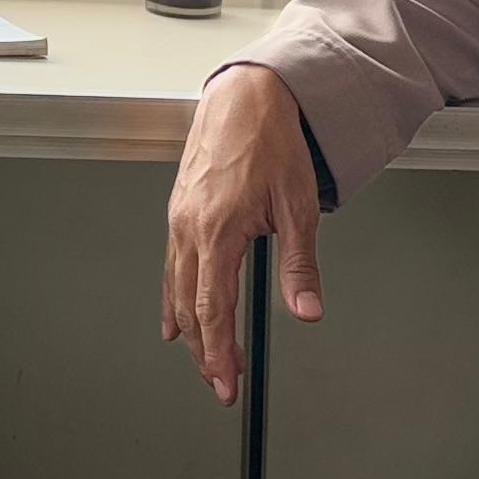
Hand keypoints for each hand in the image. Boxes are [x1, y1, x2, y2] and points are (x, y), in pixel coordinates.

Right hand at [162, 62, 323, 405]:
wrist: (247, 94)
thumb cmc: (271, 139)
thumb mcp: (298, 205)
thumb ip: (300, 265)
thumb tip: (306, 309)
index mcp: (217, 231)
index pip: (212, 310)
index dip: (218, 354)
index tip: (226, 382)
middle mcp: (190, 227)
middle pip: (188, 308)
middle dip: (204, 353)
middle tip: (221, 384)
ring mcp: (179, 218)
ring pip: (175, 289)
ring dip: (189, 330)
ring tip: (204, 360)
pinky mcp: (180, 209)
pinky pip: (171, 265)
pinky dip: (174, 298)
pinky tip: (175, 316)